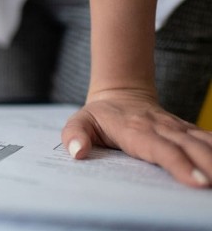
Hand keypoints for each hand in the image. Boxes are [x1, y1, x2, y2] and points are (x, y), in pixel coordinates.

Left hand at [62, 90, 211, 187]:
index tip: (196, 180)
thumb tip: (77, 151)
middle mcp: (160, 127)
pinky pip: (207, 138)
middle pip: (187, 147)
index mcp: (134, 130)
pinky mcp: (185, 130)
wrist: (119, 93)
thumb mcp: (79, 121)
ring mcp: (175, 128)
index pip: (159, 148)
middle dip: (206, 165)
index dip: (178, 163)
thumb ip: (74, 135)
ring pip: (201, 141)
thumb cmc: (98, 114)